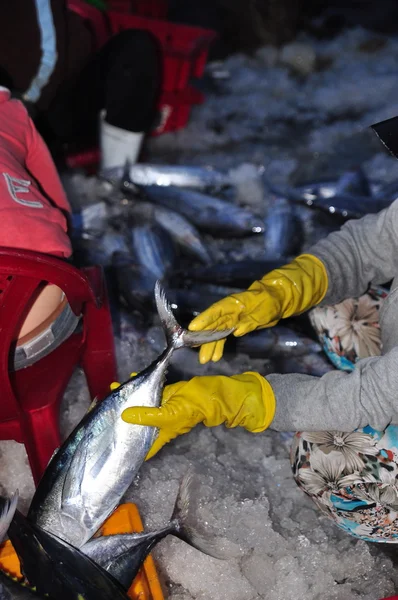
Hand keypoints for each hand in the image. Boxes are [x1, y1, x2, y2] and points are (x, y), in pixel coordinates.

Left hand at [122, 372, 275, 458]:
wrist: (211, 395)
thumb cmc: (192, 409)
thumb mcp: (169, 415)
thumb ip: (147, 415)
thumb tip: (124, 416)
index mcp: (157, 434)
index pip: (137, 446)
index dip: (123, 446)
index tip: (107, 440)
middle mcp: (156, 423)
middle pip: (134, 422)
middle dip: (120, 416)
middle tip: (103, 406)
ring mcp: (160, 408)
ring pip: (139, 405)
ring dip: (127, 397)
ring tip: (112, 389)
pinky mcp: (164, 394)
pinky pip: (148, 390)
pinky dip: (139, 384)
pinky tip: (130, 378)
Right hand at [188, 254, 327, 362]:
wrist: (278, 300)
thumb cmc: (271, 302)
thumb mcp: (266, 310)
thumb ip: (251, 321)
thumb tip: (237, 331)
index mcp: (235, 303)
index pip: (217, 310)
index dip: (204, 319)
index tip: (192, 329)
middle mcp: (230, 311)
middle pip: (214, 324)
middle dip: (204, 338)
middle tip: (197, 351)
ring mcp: (231, 318)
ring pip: (217, 332)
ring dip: (210, 345)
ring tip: (205, 360)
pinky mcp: (235, 325)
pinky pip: (224, 336)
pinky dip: (219, 345)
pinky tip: (215, 356)